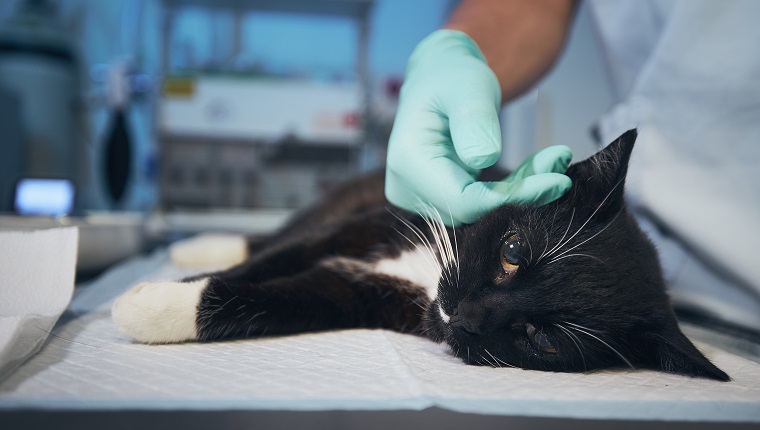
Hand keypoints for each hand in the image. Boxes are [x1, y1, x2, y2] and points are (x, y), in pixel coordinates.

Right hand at [385, 30, 571, 224]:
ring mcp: (420, 197)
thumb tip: (483, 159)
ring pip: (479, 209)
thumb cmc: (452, 76)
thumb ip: (474, 120)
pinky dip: (512, 188)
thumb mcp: (467, 86)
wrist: (440, 79)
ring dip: (521, 190)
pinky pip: (480, 202)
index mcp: (408, 162)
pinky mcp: (438, 198)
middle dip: (521, 193)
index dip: (510, 199)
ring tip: (554, 159)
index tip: (556, 180)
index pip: (462, 201)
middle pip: (471, 209)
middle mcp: (407, 188)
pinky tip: (539, 167)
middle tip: (561, 162)